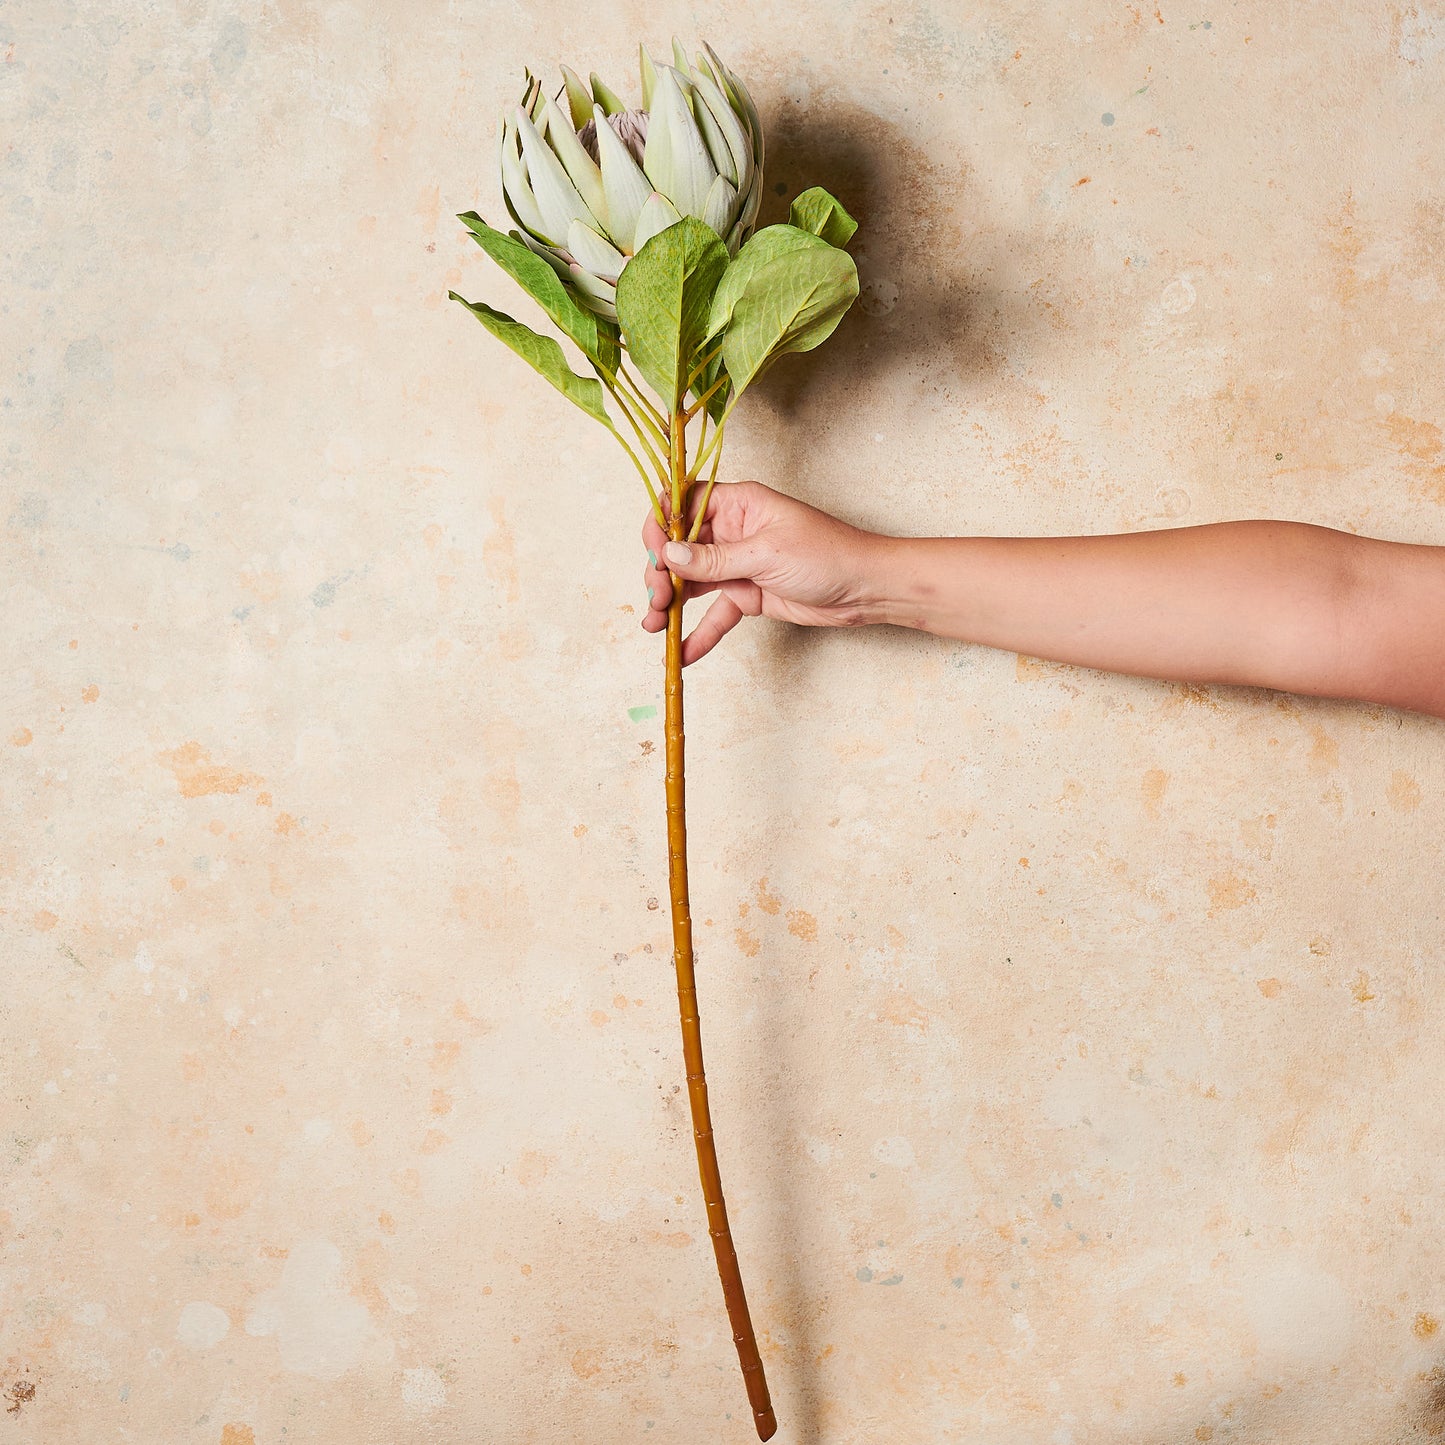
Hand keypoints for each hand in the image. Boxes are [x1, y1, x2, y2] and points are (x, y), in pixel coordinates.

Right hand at [641, 480, 884, 665]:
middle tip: (655, 599)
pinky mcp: (747, 595)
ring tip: (656, 626)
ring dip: (670, 603)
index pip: (684, 504)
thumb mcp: (766, 554)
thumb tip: (670, 555)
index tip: (654, 553)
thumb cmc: (828, 554)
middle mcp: (733, 531)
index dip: (663, 525)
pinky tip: (684, 651)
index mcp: (739, 504)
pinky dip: (700, 632)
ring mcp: (738, 564)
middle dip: (661, 572)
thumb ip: (715, 559)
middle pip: (681, 547)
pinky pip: (716, 613)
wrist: (865, 590)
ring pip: (692, 582)